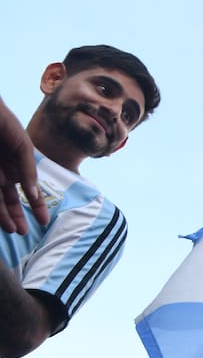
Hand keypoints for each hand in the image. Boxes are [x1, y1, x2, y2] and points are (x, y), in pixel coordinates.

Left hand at [0, 98, 47, 234]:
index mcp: (18, 167)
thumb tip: (34, 194)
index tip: (44, 221)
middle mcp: (3, 173)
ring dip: (4, 216)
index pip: (29, 191)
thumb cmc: (5, 124)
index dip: (37, 206)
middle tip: (23, 233)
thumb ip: (28, 171)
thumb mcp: (23, 148)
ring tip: (12, 230)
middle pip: (10, 200)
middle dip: (16, 216)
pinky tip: (0, 218)